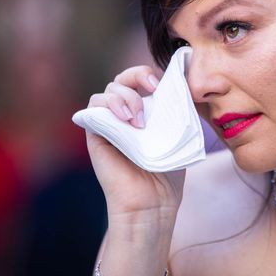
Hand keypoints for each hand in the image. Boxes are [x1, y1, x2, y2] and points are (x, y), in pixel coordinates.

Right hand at [85, 65, 185, 222]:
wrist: (152, 201)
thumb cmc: (167, 170)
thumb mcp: (177, 131)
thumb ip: (175, 107)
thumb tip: (181, 81)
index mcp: (144, 111)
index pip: (139, 79)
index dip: (146, 74)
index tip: (160, 84)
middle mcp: (124, 115)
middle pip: (122, 79)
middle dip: (136, 76)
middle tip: (152, 90)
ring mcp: (109, 123)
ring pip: (108, 90)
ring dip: (125, 96)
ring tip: (138, 120)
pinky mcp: (95, 133)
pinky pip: (93, 106)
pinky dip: (108, 105)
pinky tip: (124, 120)